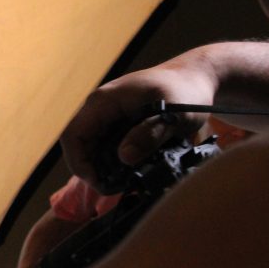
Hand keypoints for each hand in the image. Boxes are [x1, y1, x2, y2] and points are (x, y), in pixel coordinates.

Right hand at [61, 50, 216, 191]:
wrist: (195, 78)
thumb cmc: (184, 90)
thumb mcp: (173, 113)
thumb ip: (149, 134)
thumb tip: (125, 157)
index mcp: (103, 101)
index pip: (73, 134)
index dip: (78, 161)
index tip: (97, 181)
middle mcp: (99, 109)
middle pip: (80, 144)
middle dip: (91, 169)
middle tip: (112, 188)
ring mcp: (108, 117)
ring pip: (92, 148)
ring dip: (101, 168)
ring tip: (121, 184)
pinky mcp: (119, 126)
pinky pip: (106, 147)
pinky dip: (113, 163)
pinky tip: (129, 174)